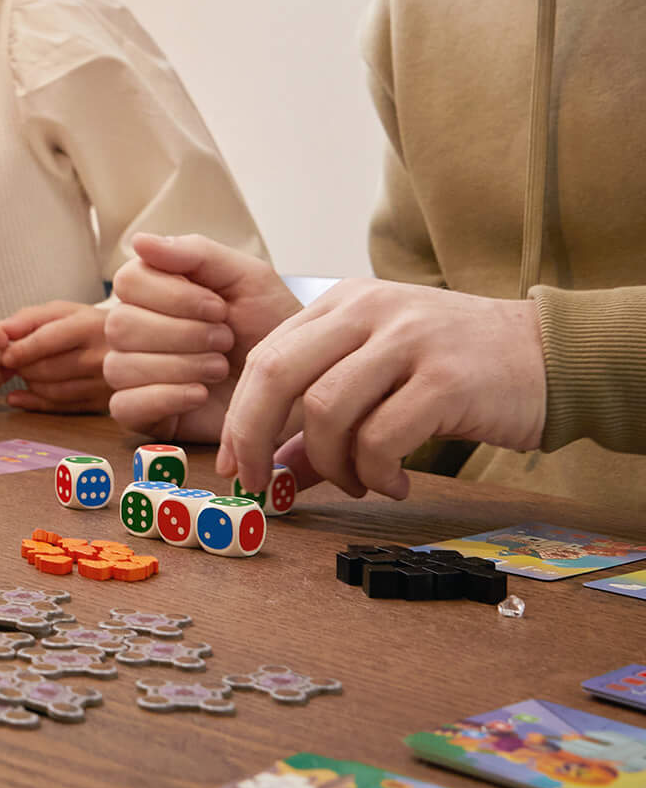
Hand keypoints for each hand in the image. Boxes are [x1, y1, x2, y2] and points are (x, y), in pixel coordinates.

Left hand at [0, 299, 110, 412]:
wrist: (133, 345)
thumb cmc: (87, 325)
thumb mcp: (63, 311)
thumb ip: (28, 318)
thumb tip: (0, 330)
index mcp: (89, 326)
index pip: (47, 341)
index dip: (20, 350)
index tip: (4, 355)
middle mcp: (101, 356)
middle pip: (47, 369)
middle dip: (22, 367)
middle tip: (11, 363)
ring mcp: (105, 382)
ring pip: (53, 391)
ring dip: (29, 383)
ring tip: (25, 372)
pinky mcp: (104, 402)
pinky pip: (62, 407)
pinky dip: (35, 403)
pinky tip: (20, 396)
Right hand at [102, 233, 300, 440]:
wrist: (300, 382)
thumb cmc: (273, 328)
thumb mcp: (247, 278)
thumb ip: (196, 253)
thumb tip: (139, 240)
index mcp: (154, 292)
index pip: (127, 282)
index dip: (173, 296)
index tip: (217, 307)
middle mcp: (136, 330)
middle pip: (120, 325)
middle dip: (182, 333)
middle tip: (225, 339)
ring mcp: (136, 373)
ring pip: (119, 366)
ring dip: (179, 366)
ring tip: (220, 368)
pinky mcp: (144, 414)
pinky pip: (124, 406)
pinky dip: (165, 397)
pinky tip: (200, 393)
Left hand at [219, 280, 545, 500]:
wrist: (553, 355)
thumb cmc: (456, 369)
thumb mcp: (380, 378)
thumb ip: (323, 420)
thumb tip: (273, 474)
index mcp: (342, 302)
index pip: (265, 356)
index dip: (240, 416)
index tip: (235, 466)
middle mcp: (368, 310)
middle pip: (277, 374)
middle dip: (255, 437)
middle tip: (262, 485)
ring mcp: (407, 340)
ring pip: (325, 410)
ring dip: (331, 465)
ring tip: (360, 483)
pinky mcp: (445, 380)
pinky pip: (381, 438)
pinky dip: (377, 474)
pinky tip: (397, 483)